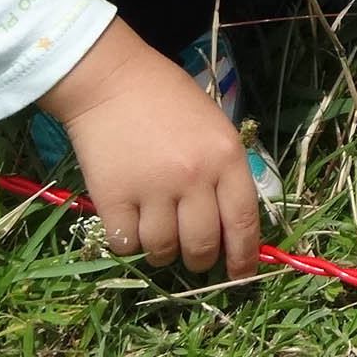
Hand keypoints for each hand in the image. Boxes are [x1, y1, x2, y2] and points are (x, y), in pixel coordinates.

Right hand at [38, 18, 260, 277]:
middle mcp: (194, 178)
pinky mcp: (114, 198)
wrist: (112, 81)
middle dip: (201, 260)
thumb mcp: (214, 127)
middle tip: (194, 256)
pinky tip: (130, 223)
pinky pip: (127, 244)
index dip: (244, 256)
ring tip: (159, 234)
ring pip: (164, 251)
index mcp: (226, 158)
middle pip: (203, 245)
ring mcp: (153, 190)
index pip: (243, 221)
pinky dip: (130, 242)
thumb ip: (225, 172)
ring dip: (163, 253)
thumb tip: (232, 224)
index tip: (240, 274)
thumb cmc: (169, 100)